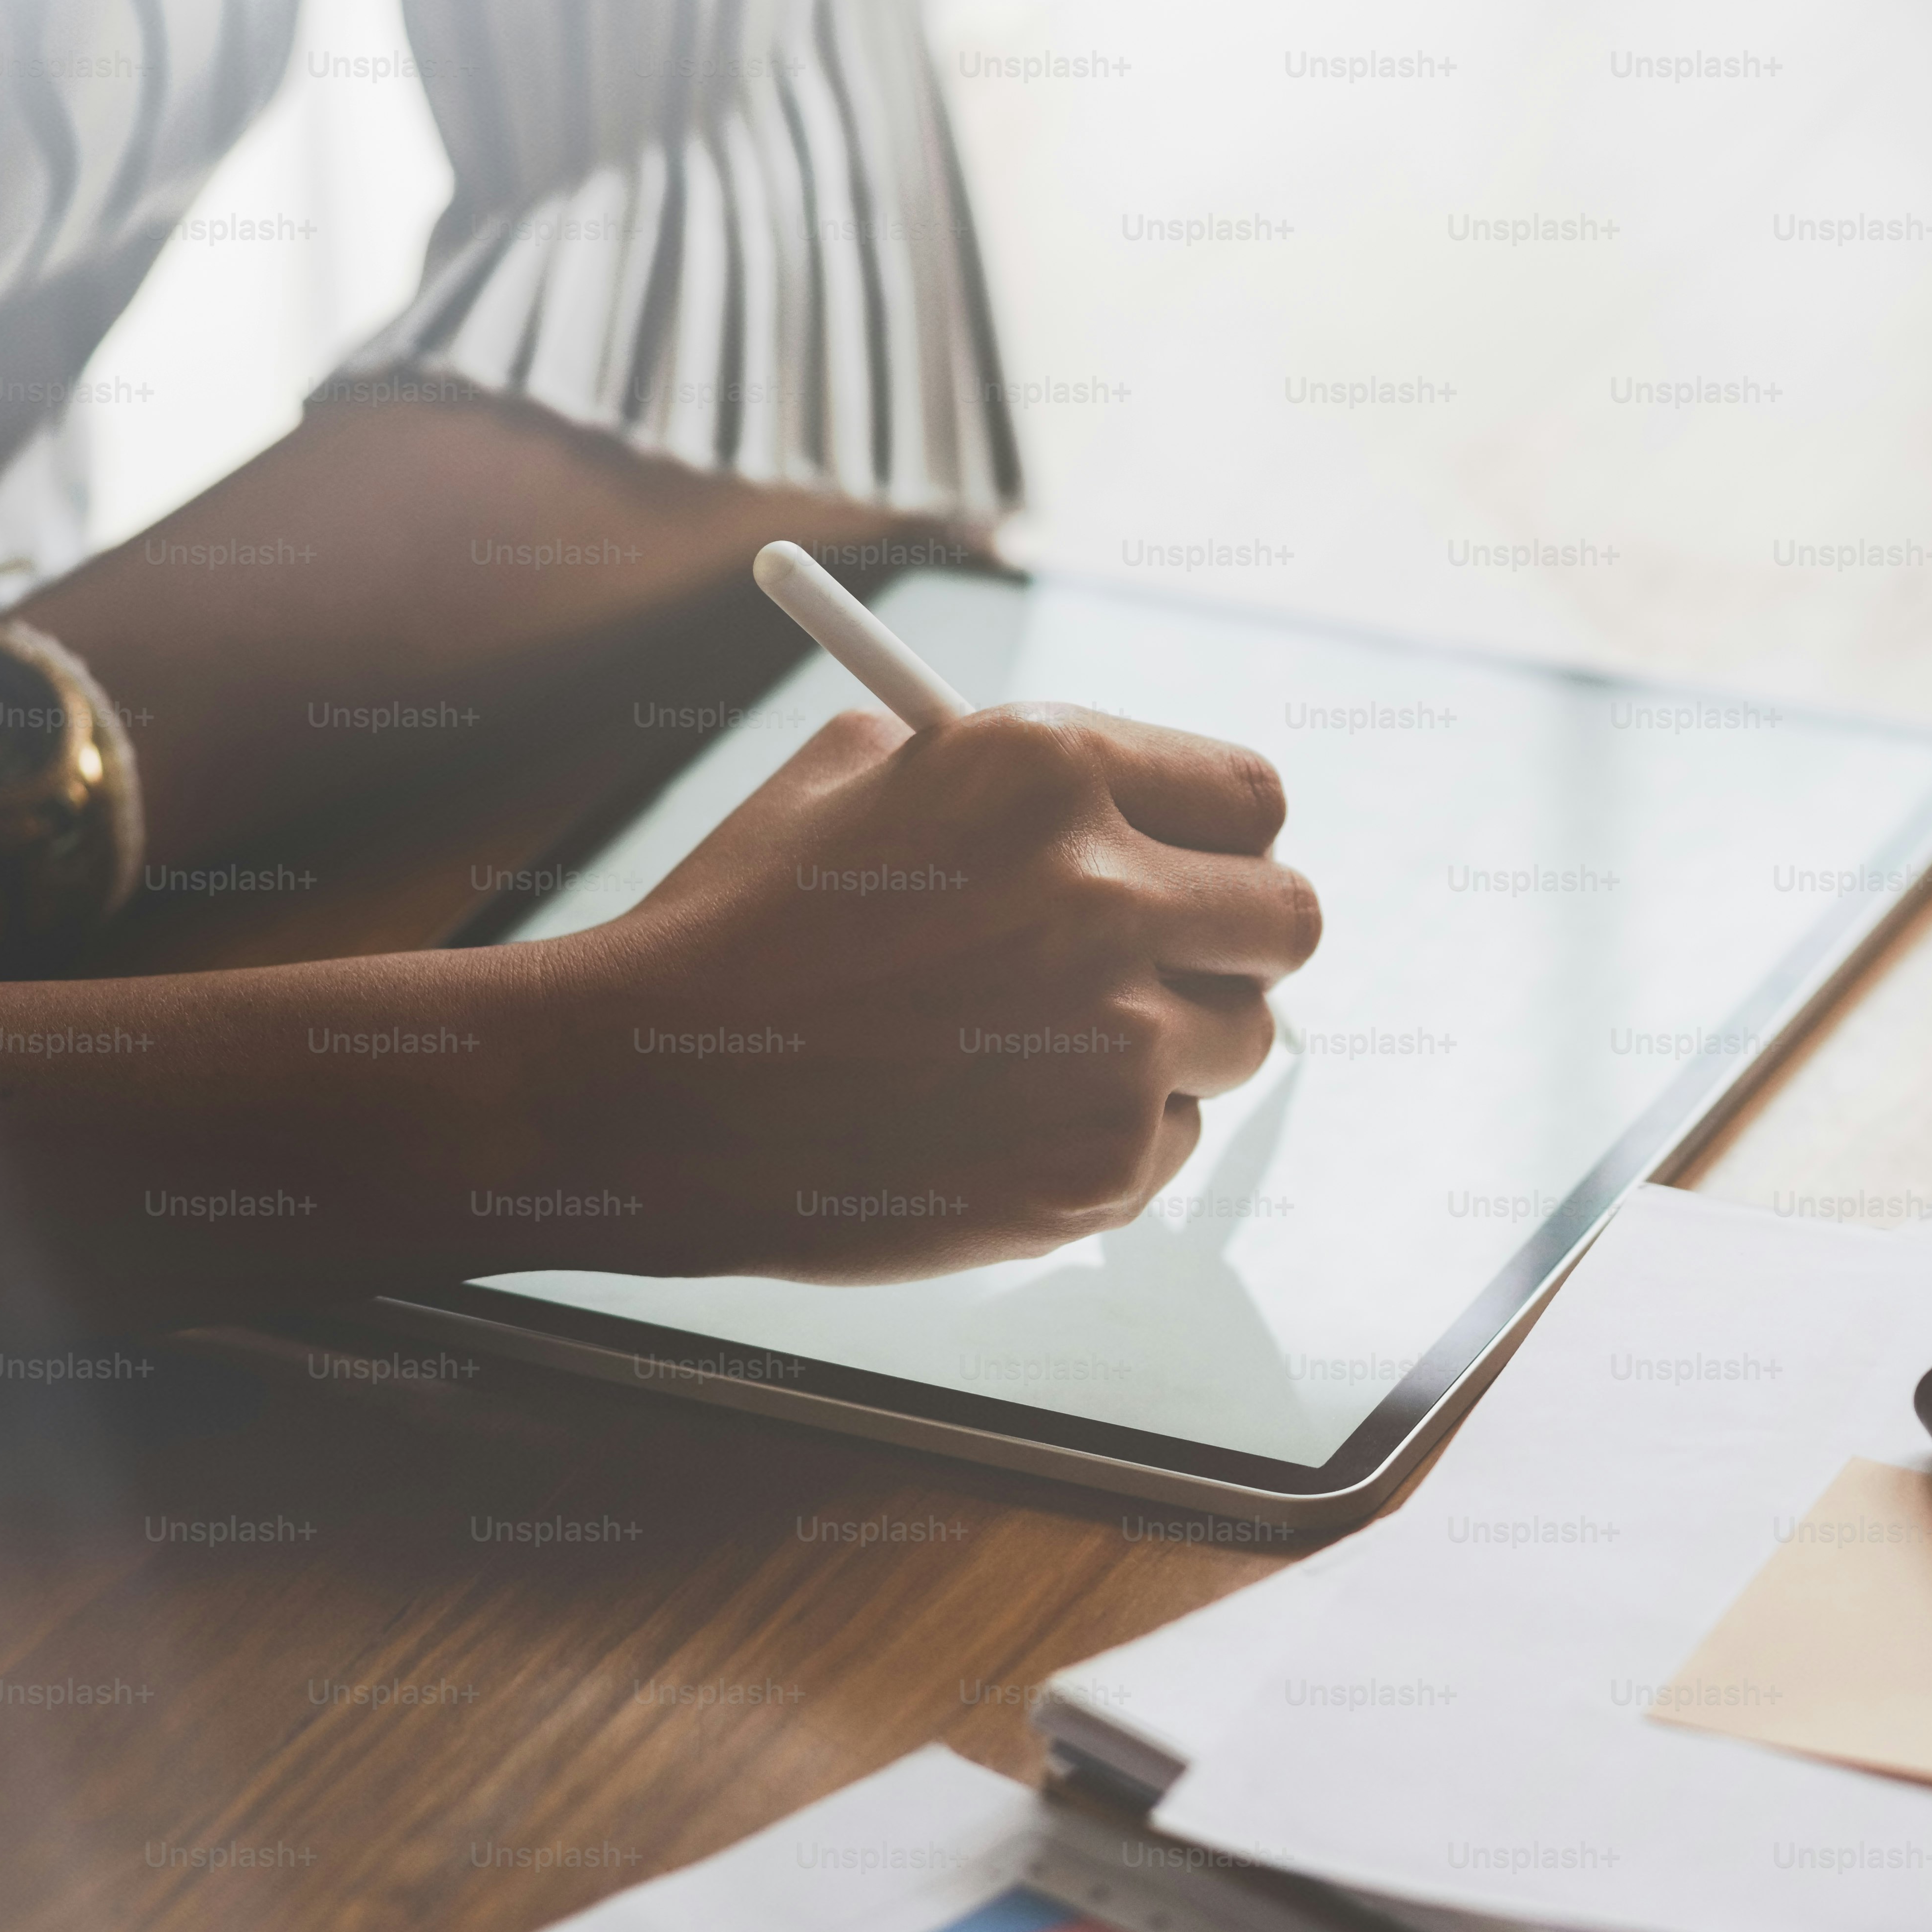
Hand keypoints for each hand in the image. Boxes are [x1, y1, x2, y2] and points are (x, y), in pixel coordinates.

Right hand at [519, 704, 1321, 1278]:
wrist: (642, 1094)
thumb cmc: (742, 928)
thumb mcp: (857, 778)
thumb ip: (1009, 773)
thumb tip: (1129, 799)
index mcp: (1049, 768)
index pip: (1252, 798)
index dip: (1226, 840)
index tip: (1198, 870)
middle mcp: (1104, 892)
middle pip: (1289, 919)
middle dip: (1236, 943)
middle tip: (1166, 965)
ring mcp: (1112, 1038)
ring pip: (1238, 1040)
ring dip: (1168, 1046)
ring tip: (1031, 1051)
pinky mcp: (1099, 1164)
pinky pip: (1170, 1140)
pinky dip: (1105, 1137)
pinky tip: (991, 1124)